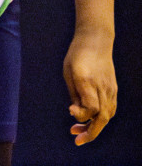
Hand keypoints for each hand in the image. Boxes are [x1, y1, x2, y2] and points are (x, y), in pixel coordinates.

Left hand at [64, 29, 116, 144]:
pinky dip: (101, 118)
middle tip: (77, 140)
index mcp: (88, 81)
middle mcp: (102, 87)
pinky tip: (90, 121)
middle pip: (102, 116)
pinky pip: (110, 109)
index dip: (82, 114)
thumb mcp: (68, 71)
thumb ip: (73, 93)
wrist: (96, 41)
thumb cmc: (77, 55)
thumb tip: (75, 114)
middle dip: (90, 132)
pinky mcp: (113, 90)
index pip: (92, 107)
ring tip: (79, 132)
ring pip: (107, 115)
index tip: (70, 111)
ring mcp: (111, 89)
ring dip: (95, 127)